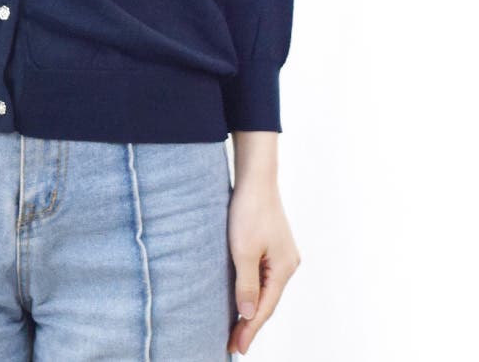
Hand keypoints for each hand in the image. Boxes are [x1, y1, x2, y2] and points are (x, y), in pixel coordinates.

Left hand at [226, 171, 299, 354]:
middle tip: (233, 344)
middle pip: (268, 301)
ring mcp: (282, 254)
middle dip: (250, 323)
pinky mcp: (273, 245)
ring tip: (236, 327)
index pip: (265, 308)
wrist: (255, 178)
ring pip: (266, 289)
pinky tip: (244, 297)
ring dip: (252, 307)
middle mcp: (288, 264)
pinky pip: (263, 275)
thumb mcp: (243, 250)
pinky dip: (254, 290)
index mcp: (284, 268)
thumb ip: (246, 284)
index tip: (237, 348)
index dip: (250, 329)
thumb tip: (249, 315)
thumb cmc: (248, 210)